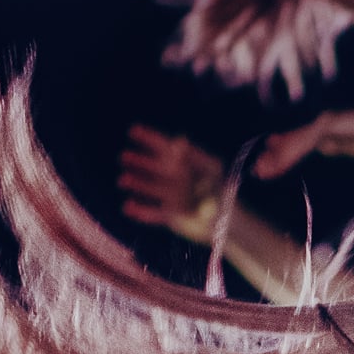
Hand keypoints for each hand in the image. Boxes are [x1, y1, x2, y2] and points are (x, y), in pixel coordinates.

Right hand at [116, 126, 230, 240]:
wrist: (229, 223)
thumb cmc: (223, 192)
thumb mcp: (211, 170)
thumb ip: (195, 156)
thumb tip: (178, 140)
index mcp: (186, 164)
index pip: (164, 148)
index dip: (150, 138)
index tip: (134, 130)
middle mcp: (176, 179)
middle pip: (153, 167)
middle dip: (139, 162)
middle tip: (124, 156)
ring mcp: (172, 197)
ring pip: (150, 188)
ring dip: (137, 183)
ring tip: (124, 180)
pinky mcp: (171, 216)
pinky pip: (152, 213)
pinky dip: (141, 211)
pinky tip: (128, 207)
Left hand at [252, 106, 353, 177]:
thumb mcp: (353, 146)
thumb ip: (336, 145)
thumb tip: (322, 147)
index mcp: (327, 131)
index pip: (300, 143)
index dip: (283, 152)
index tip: (268, 162)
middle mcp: (321, 125)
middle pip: (293, 142)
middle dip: (275, 157)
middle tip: (258, 170)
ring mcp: (323, 123)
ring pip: (296, 143)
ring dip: (279, 157)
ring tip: (263, 169)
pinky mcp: (327, 125)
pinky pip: (306, 142)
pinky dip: (293, 152)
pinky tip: (280, 162)